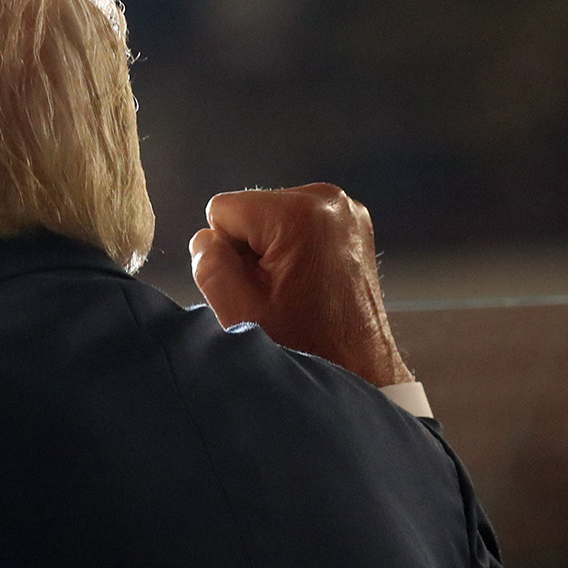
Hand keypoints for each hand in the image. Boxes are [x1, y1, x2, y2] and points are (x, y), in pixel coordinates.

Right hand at [189, 183, 413, 387]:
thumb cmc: (305, 344)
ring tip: (295, 291)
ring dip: (271, 253)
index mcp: (299, 213)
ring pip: (269, 218)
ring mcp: (346, 210)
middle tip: (278, 292)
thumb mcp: (237, 307)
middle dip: (251, 250)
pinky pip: (295, 226)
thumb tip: (207, 238)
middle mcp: (328, 200)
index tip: (259, 284)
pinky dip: (292, 251)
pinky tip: (308, 283)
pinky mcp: (352, 224)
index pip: (222, 211)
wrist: (361, 368)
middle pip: (249, 211)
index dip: (228, 252)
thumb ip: (207, 261)